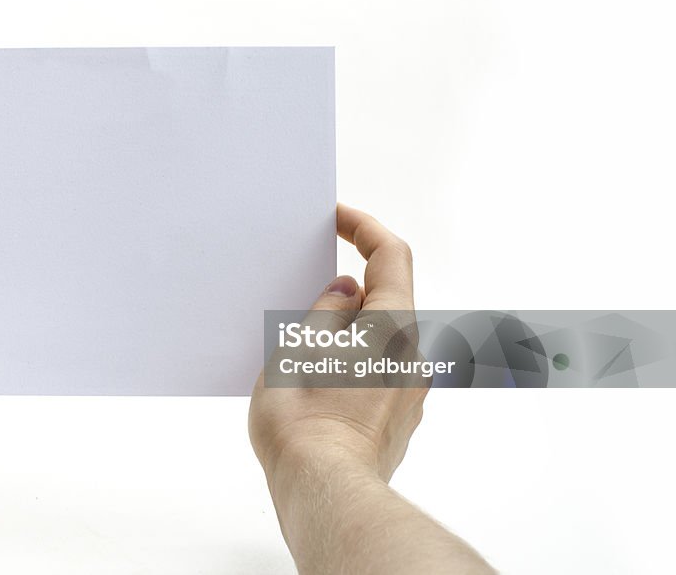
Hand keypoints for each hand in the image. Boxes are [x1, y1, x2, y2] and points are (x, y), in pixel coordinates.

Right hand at [249, 203, 424, 481]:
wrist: (324, 492)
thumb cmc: (305, 419)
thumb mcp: (299, 346)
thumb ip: (326, 309)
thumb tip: (345, 291)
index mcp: (392, 327)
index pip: (391, 256)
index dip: (365, 227)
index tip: (338, 217)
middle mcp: (411, 356)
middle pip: (386, 300)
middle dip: (347, 286)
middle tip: (304, 284)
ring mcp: (407, 392)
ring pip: (378, 340)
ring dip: (345, 329)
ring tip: (299, 341)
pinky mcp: (395, 420)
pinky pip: (374, 372)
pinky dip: (349, 361)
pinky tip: (314, 378)